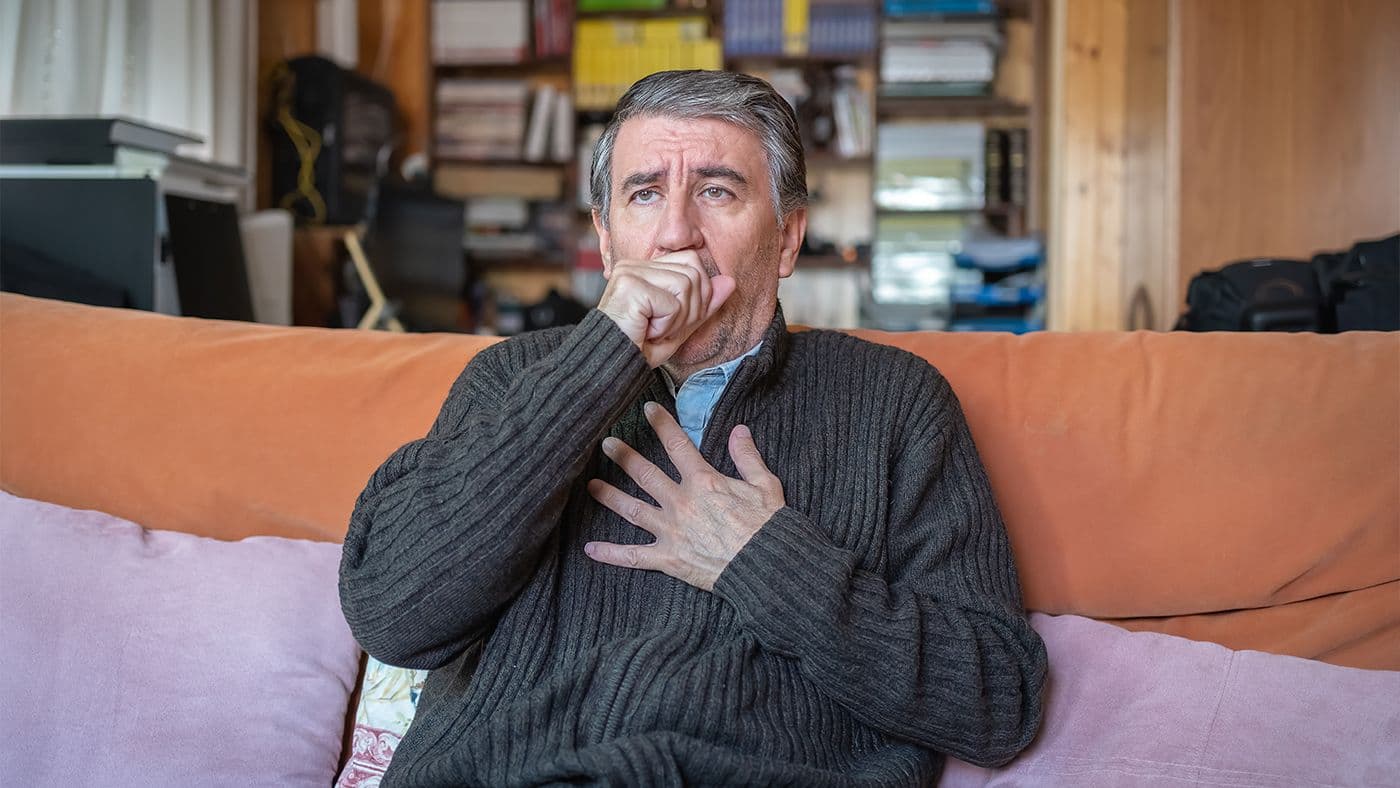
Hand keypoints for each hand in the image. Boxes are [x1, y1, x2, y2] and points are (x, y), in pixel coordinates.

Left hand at [585, 401, 784, 590]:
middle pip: (645, 475)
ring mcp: (671, 531)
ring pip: (633, 510)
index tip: (647, 408)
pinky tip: (590, 550)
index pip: (677, 445)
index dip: (662, 424)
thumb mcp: (765, 485)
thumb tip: (739, 430)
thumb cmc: (768, 526)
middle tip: (605, 443)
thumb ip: (747, 456)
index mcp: (703, 482)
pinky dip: (611, 554)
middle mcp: (681, 503)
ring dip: (610, 496)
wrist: (766, 565)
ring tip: (591, 485)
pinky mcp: (669, 559)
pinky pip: (635, 556)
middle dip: (624, 457)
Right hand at [597, 251, 735, 367]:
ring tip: (655, 329)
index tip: (676, 319)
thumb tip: (729, 282)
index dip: (697, 294)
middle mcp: (635, 264)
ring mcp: (630, 273)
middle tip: (665, 328)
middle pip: (693, 272)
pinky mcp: (630, 286)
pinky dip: (666, 324)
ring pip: (686, 285)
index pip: (692, 261)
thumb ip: (704, 303)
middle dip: (690, 308)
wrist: (610, 367)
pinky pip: (672, 303)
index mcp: (645, 267)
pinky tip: (647, 331)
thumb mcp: (679, 325)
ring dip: (677, 318)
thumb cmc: (638, 346)